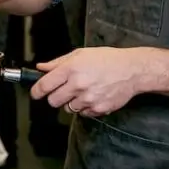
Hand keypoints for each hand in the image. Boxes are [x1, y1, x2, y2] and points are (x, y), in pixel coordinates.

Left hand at [30, 47, 144, 116]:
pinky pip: (83, 113)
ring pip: (68, 108)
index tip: (36, 93)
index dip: (36, 91)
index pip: (44, 86)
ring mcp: (88, 99)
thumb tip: (41, 68)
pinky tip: (93, 96)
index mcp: (71, 69)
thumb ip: (58, 62)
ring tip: (83, 90)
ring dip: (72, 102)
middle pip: (53, 101)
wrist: (131, 70)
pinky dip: (85, 107)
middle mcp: (78, 84)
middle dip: (55, 96)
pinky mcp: (98, 109)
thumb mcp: (81, 54)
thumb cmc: (107, 59)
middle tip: (63, 90)